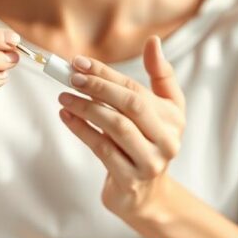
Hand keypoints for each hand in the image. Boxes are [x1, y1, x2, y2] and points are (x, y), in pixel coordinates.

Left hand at [58, 36, 185, 223]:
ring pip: (116, 127)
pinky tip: (66, 117)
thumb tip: (153, 42)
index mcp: (174, 117)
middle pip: (131, 105)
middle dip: (98, 88)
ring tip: (64, 97)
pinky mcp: (131, 180)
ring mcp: (150, 161)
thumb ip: (160, 75)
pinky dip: (82, 131)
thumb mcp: (162, 110)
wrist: (147, 196)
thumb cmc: (149, 143)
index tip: (79, 62)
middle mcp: (167, 139)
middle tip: (70, 78)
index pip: (136, 88)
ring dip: (86, 109)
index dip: (106, 73)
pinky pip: (103, 149)